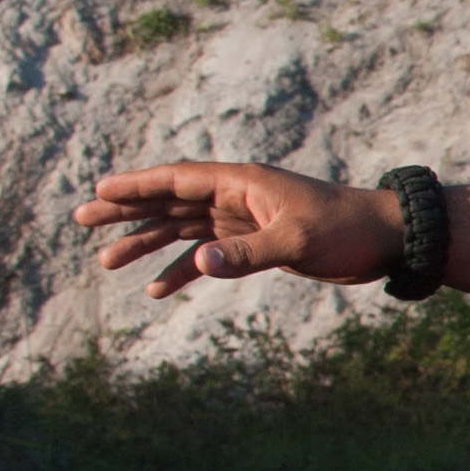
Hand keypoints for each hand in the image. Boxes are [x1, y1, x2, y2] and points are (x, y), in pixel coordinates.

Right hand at [77, 163, 398, 297]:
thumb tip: (198, 264)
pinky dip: (184, 270)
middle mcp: (237, 197)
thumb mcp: (296, 242)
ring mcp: (244, 220)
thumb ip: (247, 253)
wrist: (387, 240)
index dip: (136, 186)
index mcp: (242, 183)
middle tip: (82, 219)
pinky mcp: (256, 244)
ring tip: (105, 261)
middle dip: (126, 211)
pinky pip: (209, 255)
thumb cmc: (346, 231)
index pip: (177, 180)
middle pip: (169, 201)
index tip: (98, 191)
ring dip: (146, 244)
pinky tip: (158, 290)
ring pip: (183, 230)